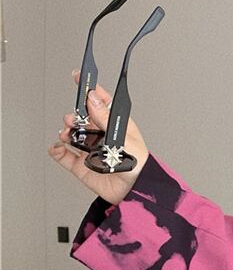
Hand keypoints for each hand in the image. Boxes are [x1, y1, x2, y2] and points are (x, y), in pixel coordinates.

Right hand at [47, 67, 149, 205]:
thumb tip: (93, 99)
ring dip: (66, 131)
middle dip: (75, 115)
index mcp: (116, 125)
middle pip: (83, 118)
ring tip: (67, 134)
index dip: (90, 89)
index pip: (101, 102)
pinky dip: (57, 150)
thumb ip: (105, 120)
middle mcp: (102, 135)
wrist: (135, 193)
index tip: (79, 77)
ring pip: (72, 135)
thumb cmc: (139, 165)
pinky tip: (57, 147)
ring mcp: (91, 150)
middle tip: (73, 119)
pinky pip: (64, 156)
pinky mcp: (82, 166)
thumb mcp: (124, 138)